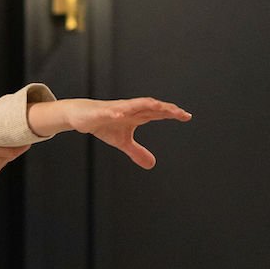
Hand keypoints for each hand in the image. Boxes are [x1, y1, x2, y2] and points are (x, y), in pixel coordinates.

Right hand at [58, 97, 190, 168]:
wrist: (82, 116)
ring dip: (147, 105)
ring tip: (160, 107)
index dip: (172, 113)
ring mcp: (118, 108)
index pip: (158, 112)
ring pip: (135, 104)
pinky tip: (121, 113)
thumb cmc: (104, 124)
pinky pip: (111, 110)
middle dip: (165, 109)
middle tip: (179, 112)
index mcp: (136, 115)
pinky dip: (117, 111)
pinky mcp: (103, 111)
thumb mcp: (123, 142)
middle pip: (151, 106)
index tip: (187, 116)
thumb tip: (152, 164)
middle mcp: (130, 109)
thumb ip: (137, 151)